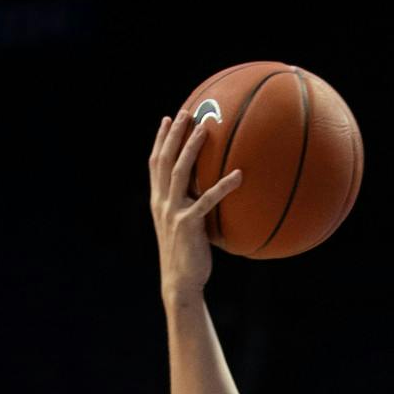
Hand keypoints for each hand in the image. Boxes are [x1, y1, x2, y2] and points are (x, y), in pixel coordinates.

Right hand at [150, 110, 242, 301]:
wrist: (179, 282)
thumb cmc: (186, 257)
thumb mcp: (183, 228)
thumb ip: (189, 207)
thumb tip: (206, 196)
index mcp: (158, 200)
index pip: (155, 162)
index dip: (160, 139)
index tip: (166, 118)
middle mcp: (161, 202)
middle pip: (165, 159)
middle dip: (174, 134)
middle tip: (186, 112)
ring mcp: (173, 211)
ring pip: (180, 172)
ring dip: (191, 148)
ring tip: (205, 129)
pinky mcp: (188, 224)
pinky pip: (207, 200)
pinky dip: (223, 187)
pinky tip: (239, 175)